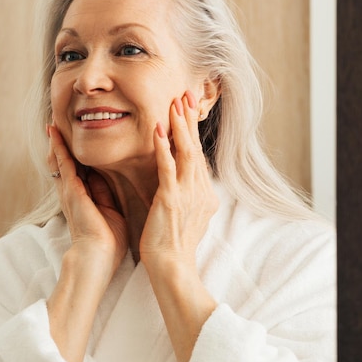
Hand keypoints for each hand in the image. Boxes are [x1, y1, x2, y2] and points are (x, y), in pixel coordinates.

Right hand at [47, 124, 127, 274]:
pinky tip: (55, 134)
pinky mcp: (71, 190)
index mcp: (83, 198)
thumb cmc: (107, 242)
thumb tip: (103, 177)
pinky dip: (59, 148)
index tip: (74, 140)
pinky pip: (63, 164)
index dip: (75, 156)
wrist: (97, 258)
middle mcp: (72, 193)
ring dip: (56, 143)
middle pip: (63, 164)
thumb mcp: (109, 211)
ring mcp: (69, 191)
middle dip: (60, 146)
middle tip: (56, 126)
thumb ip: (104, 194)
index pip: (78, 171)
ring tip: (52, 125)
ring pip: (60, 161)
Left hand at [139, 91, 218, 268]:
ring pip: (186, 152)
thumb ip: (190, 196)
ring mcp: (187, 194)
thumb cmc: (174, 244)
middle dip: (190, 119)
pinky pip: (168, 168)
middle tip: (186, 93)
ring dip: (180, 126)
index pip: (197, 155)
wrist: (171, 268)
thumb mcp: (188, 216)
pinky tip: (157, 129)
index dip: (193, 131)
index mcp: (204, 194)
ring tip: (175, 103)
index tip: (188, 108)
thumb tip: (190, 183)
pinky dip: (163, 147)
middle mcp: (200, 190)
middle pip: (195, 147)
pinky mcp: (171, 200)